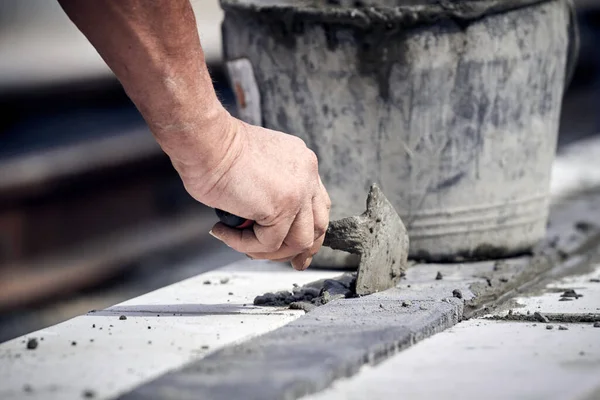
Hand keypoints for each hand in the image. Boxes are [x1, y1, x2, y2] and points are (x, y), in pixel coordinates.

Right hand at [176, 113, 330, 269]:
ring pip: (298, 241)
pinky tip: (223, 232)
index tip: (297, 247)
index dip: (308, 229)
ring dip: (270, 251)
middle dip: (302, 249)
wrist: (204, 140)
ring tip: (241, 243)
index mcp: (302, 163)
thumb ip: (269, 191)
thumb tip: (263, 223)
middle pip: (318, 225)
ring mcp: (298, 191)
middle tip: (286, 261)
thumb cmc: (214, 150)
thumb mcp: (256, 168)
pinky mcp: (282, 206)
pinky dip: (243, 244)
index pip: (318, 204)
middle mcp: (307, 174)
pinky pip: (268, 243)